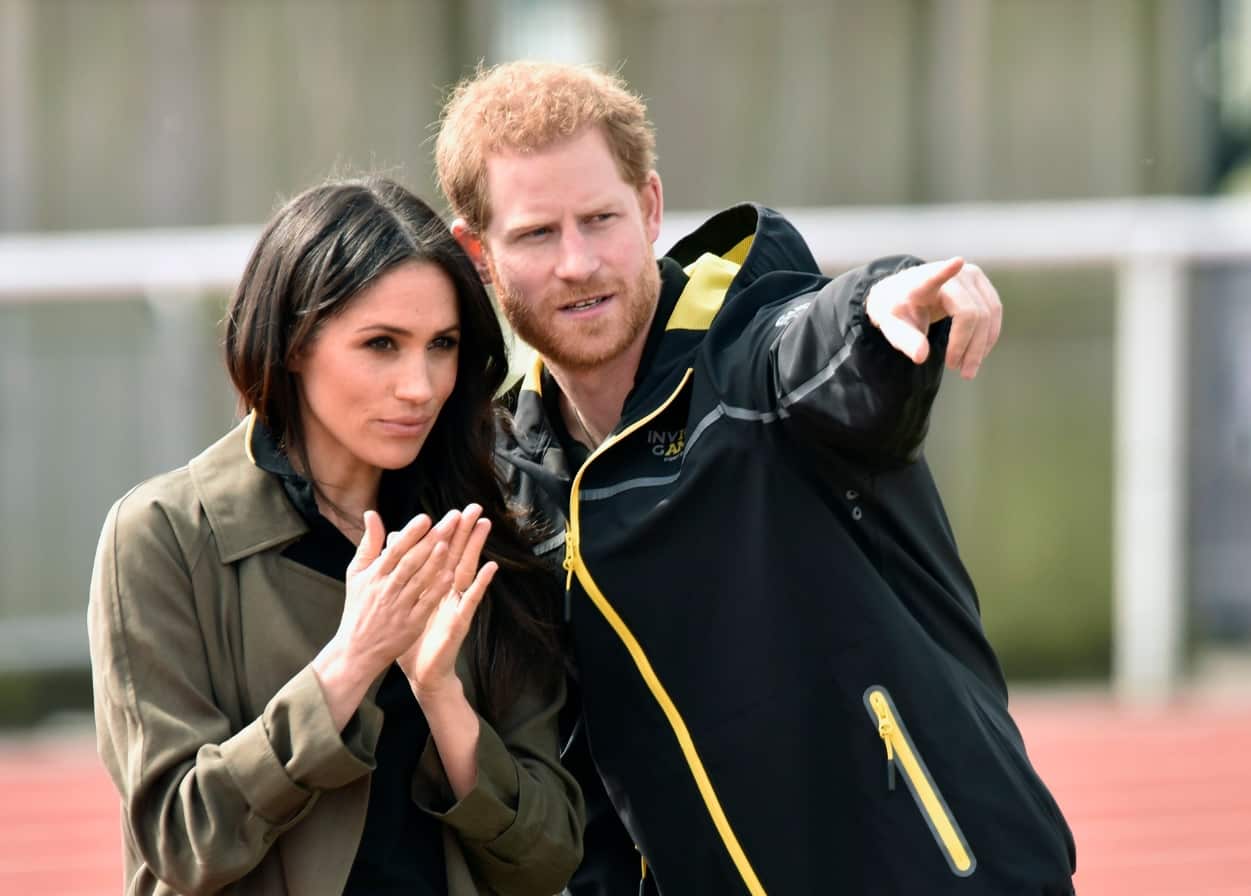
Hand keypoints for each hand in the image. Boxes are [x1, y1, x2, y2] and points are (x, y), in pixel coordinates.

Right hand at [334, 508, 460, 679]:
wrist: (357, 649)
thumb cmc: (358, 607)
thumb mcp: (357, 574)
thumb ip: (368, 543)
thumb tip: (372, 514)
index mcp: (374, 575)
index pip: (395, 550)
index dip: (410, 534)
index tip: (425, 518)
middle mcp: (387, 589)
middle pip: (412, 561)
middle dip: (432, 539)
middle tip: (452, 521)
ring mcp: (399, 607)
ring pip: (419, 581)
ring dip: (435, 562)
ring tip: (450, 543)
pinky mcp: (410, 624)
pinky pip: (426, 604)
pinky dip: (437, 590)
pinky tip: (450, 575)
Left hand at [398, 503, 497, 704]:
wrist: (422, 672)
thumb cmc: (413, 636)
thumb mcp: (403, 602)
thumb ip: (400, 573)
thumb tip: (394, 544)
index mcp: (432, 586)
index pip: (440, 553)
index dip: (447, 532)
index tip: (454, 510)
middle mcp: (447, 592)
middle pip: (457, 555)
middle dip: (465, 531)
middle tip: (475, 508)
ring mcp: (456, 604)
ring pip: (466, 570)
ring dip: (476, 548)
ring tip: (484, 526)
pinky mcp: (460, 621)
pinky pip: (471, 599)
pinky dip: (481, 583)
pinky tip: (490, 568)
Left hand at [865, 257, 1001, 378]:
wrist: (904, 293)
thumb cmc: (898, 310)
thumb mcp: (892, 328)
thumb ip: (906, 341)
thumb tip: (921, 356)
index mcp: (921, 282)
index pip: (933, 276)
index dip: (945, 271)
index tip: (957, 263)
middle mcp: (951, 274)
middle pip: (971, 313)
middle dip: (968, 346)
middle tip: (958, 371)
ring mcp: (971, 275)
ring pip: (988, 314)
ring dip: (981, 346)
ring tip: (967, 370)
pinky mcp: (982, 282)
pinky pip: (994, 311)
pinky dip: (988, 336)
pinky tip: (978, 353)